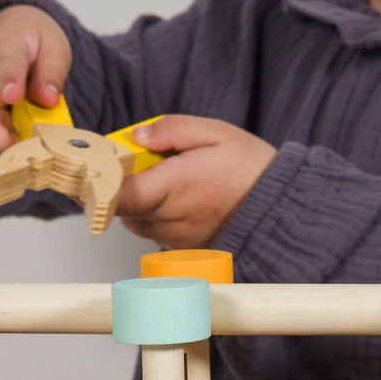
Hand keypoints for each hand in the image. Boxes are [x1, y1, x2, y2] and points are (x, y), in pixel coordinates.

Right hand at [0, 5, 71, 155]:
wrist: (3, 30)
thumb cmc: (29, 40)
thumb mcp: (53, 46)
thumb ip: (53, 71)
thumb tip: (49, 100)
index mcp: (3, 50)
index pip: (3, 65)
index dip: (8, 81)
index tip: (13, 94)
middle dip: (4, 142)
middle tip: (34, 143)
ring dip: (6, 142)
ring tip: (29, 128)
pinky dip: (3, 140)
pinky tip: (18, 127)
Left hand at [115, 116, 276, 248]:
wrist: (278, 206)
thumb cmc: (249, 169)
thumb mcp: (214, 132)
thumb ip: (170, 130)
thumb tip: (138, 136)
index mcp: (176, 185)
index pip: (122, 196)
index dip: (105, 186)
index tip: (102, 171)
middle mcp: (174, 218)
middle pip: (125, 210)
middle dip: (124, 188)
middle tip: (141, 169)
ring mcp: (178, 238)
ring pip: (138, 224)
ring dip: (140, 204)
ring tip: (165, 185)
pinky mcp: (184, 249)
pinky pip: (156, 234)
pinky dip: (157, 218)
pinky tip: (178, 202)